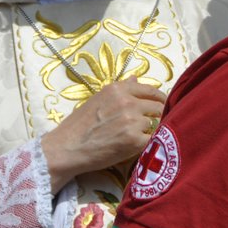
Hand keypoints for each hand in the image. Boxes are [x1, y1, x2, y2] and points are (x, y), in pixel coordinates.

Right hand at [42, 80, 166, 190]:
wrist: (66, 148)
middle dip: (156, 115)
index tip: (161, 104)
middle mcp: (127, 102)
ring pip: (154, 124)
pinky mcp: (134, 140)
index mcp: (118, 89)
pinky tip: (132, 146)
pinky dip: (146, 144)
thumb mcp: (97, 100)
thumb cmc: (79, 126)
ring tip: (130, 137)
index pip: (151, 90)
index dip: (159, 98)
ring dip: (147, 131)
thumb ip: (120, 90)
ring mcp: (132, 121)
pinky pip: (151, 139)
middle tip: (149, 124)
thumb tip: (136, 79)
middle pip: (158, 106)